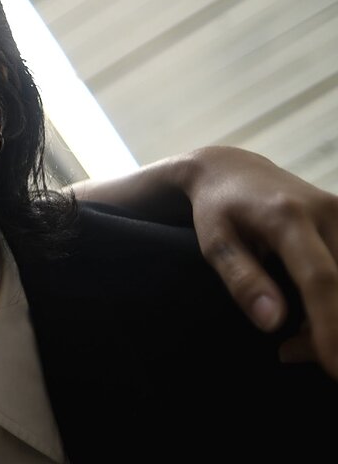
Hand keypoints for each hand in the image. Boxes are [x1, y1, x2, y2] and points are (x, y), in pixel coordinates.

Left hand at [184, 146, 337, 379]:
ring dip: (334, 321)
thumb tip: (272, 323)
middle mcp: (329, 212)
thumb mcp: (214, 242)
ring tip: (295, 338)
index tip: (335, 369)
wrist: (235, 170)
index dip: (331, 327)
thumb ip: (242, 279)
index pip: (320, 279)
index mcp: (288, 217)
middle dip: (328, 333)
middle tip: (288, 351)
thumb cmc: (218, 210)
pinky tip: (313, 317)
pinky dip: (337, 302)